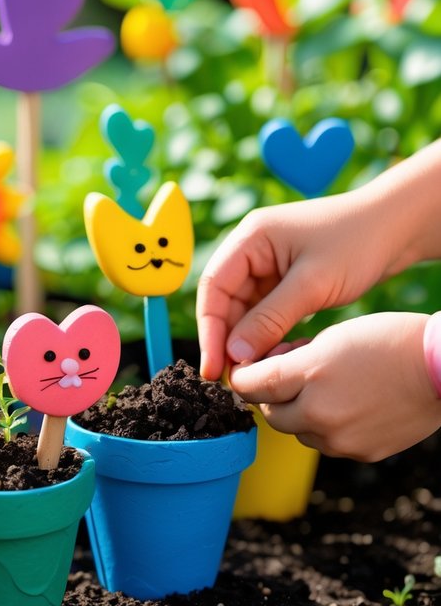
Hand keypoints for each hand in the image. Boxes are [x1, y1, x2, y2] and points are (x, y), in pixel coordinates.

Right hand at [197, 191, 401, 379]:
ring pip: (245, 308)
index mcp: (251, 237)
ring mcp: (270, 263)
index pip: (214, 285)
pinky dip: (265, 333)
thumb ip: (270, 319)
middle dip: (226, 338)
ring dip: (246, 339)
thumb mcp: (311, 284)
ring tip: (251, 373)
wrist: (397, 227)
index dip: (209, 327)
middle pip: (225, 299)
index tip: (212, 365)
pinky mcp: (287, 279)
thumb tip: (234, 354)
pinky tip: (270, 357)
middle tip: (230, 377)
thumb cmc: (357, 243)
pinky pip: (265, 310)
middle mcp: (254, 248)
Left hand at [229, 312, 440, 461]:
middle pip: (270, 414)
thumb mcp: (330, 337)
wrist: (440, 368)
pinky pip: (327, 443)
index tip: (246, 368)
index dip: (243, 376)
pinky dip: (326, 426)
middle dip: (270, 395)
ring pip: (298, 431)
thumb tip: (262, 373)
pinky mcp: (360, 454)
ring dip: (299, 412)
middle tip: (286, 372)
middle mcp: (320, 414)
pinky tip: (346, 402)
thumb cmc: (386, 340)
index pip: (250, 386)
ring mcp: (341, 440)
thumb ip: (291, 359)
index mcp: (309, 376)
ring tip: (323, 385)